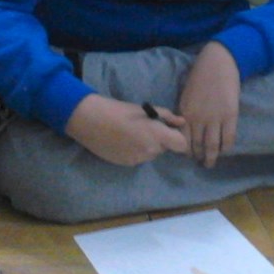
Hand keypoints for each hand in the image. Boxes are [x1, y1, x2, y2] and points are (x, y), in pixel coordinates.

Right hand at [65, 94, 187, 165]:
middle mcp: (151, 151)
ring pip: (151, 154)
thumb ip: (167, 117)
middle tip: (146, 128)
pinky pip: (139, 158)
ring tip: (133, 134)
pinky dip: (136, 151)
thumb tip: (182, 122)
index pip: (181, 145)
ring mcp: (139, 160)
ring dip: (148, 146)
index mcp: (158, 135)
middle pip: (165, 149)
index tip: (170, 131)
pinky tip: (124, 141)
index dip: (178, 138)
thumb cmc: (120, 110)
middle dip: (160, 140)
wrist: (92, 121)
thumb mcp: (146, 110)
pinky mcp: (127, 164)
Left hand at [177, 42, 240, 167]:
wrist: (218, 62)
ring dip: (210, 158)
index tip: (188, 155)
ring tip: (210, 163)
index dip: (185, 150)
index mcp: (184, 112)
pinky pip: (228, 138)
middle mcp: (198, 119)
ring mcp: (215, 118)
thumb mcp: (186, 95)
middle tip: (200, 163)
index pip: (182, 138)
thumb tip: (186, 129)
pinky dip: (226, 148)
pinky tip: (224, 150)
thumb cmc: (200, 75)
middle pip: (197, 146)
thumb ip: (186, 112)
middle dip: (198, 157)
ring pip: (212, 146)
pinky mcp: (230, 116)